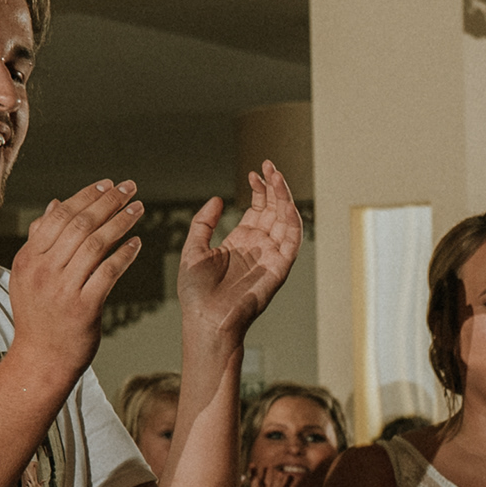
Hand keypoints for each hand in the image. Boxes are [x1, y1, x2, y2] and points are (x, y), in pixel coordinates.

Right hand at [5, 180, 144, 379]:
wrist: (41, 359)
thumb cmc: (38, 315)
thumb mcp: (28, 275)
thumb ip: (40, 240)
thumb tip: (53, 204)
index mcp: (29, 258)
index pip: (59, 216)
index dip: (86, 196)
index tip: (108, 184)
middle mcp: (44, 270)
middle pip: (80, 225)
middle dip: (108, 202)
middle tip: (130, 188)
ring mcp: (63, 288)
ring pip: (95, 245)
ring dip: (120, 223)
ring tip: (138, 209)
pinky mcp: (84, 307)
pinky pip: (108, 273)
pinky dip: (124, 255)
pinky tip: (137, 243)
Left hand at [181, 164, 303, 341]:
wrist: (206, 321)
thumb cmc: (196, 294)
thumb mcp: (193, 250)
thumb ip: (203, 223)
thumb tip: (218, 199)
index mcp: (240, 244)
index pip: (257, 211)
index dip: (258, 191)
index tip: (253, 173)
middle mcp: (259, 248)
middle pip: (274, 211)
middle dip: (273, 187)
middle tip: (268, 165)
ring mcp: (271, 257)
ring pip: (285, 220)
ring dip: (283, 197)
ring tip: (276, 175)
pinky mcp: (279, 268)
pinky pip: (292, 240)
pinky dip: (292, 219)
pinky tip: (284, 200)